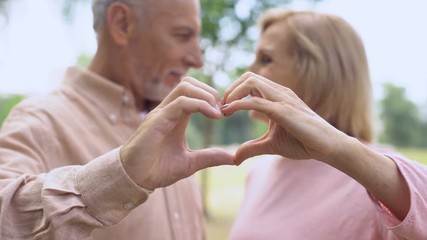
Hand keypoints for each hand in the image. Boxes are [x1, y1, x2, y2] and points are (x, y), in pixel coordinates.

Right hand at [120, 77, 234, 189]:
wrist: (134, 180)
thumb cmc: (156, 169)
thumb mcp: (190, 163)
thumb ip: (210, 157)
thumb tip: (233, 158)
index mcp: (176, 117)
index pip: (194, 92)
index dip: (212, 97)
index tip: (225, 113)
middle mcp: (168, 110)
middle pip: (189, 83)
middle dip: (210, 92)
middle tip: (223, 110)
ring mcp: (161, 113)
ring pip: (184, 87)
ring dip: (206, 95)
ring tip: (218, 112)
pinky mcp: (157, 120)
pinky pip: (180, 103)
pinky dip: (200, 105)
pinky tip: (213, 116)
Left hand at [222, 72, 348, 164]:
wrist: (328, 147)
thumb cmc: (304, 142)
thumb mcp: (271, 145)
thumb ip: (252, 148)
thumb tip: (234, 158)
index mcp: (277, 96)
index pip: (250, 82)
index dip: (233, 92)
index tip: (223, 110)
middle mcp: (279, 93)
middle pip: (248, 76)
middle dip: (230, 89)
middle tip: (221, 108)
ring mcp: (282, 99)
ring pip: (251, 81)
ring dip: (232, 93)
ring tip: (224, 110)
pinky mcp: (284, 110)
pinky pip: (256, 101)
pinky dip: (238, 104)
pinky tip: (229, 113)